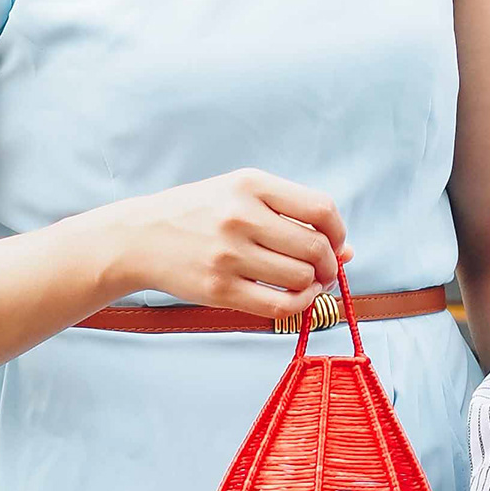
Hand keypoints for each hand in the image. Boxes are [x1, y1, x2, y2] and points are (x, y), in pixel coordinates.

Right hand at [102, 169, 351, 315]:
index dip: (339, 232)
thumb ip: (294, 214)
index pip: (321, 209)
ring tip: (307, 283)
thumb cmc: (200, 213)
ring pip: (300, 278)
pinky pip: (277, 306)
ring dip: (314, 285)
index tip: (336, 243)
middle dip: (330, 264)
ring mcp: (229, 254)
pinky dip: (298, 306)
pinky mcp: (219, 289)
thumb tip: (348, 250)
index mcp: (252, 184)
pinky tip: (295, 299)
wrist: (141, 236)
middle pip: (315, 248)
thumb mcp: (242, 194)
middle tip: (325, 270)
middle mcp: (241, 216)